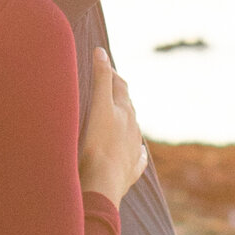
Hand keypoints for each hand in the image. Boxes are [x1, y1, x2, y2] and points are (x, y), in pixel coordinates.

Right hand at [80, 60, 146, 203]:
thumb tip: (101, 50)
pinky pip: (137, 158)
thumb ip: (101, 79)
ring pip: (133, 131)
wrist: (102, 183)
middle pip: (128, 107)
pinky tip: (136, 151)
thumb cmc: (97, 144)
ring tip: (119, 118)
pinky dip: (136, 151)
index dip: (111, 74)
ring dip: (126, 122)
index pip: (119, 86)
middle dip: (120, 96)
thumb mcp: (98, 106)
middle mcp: (132, 129)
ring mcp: (132, 151)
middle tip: (111, 89)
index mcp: (123, 112)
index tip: (104, 67)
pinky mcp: (130, 171)